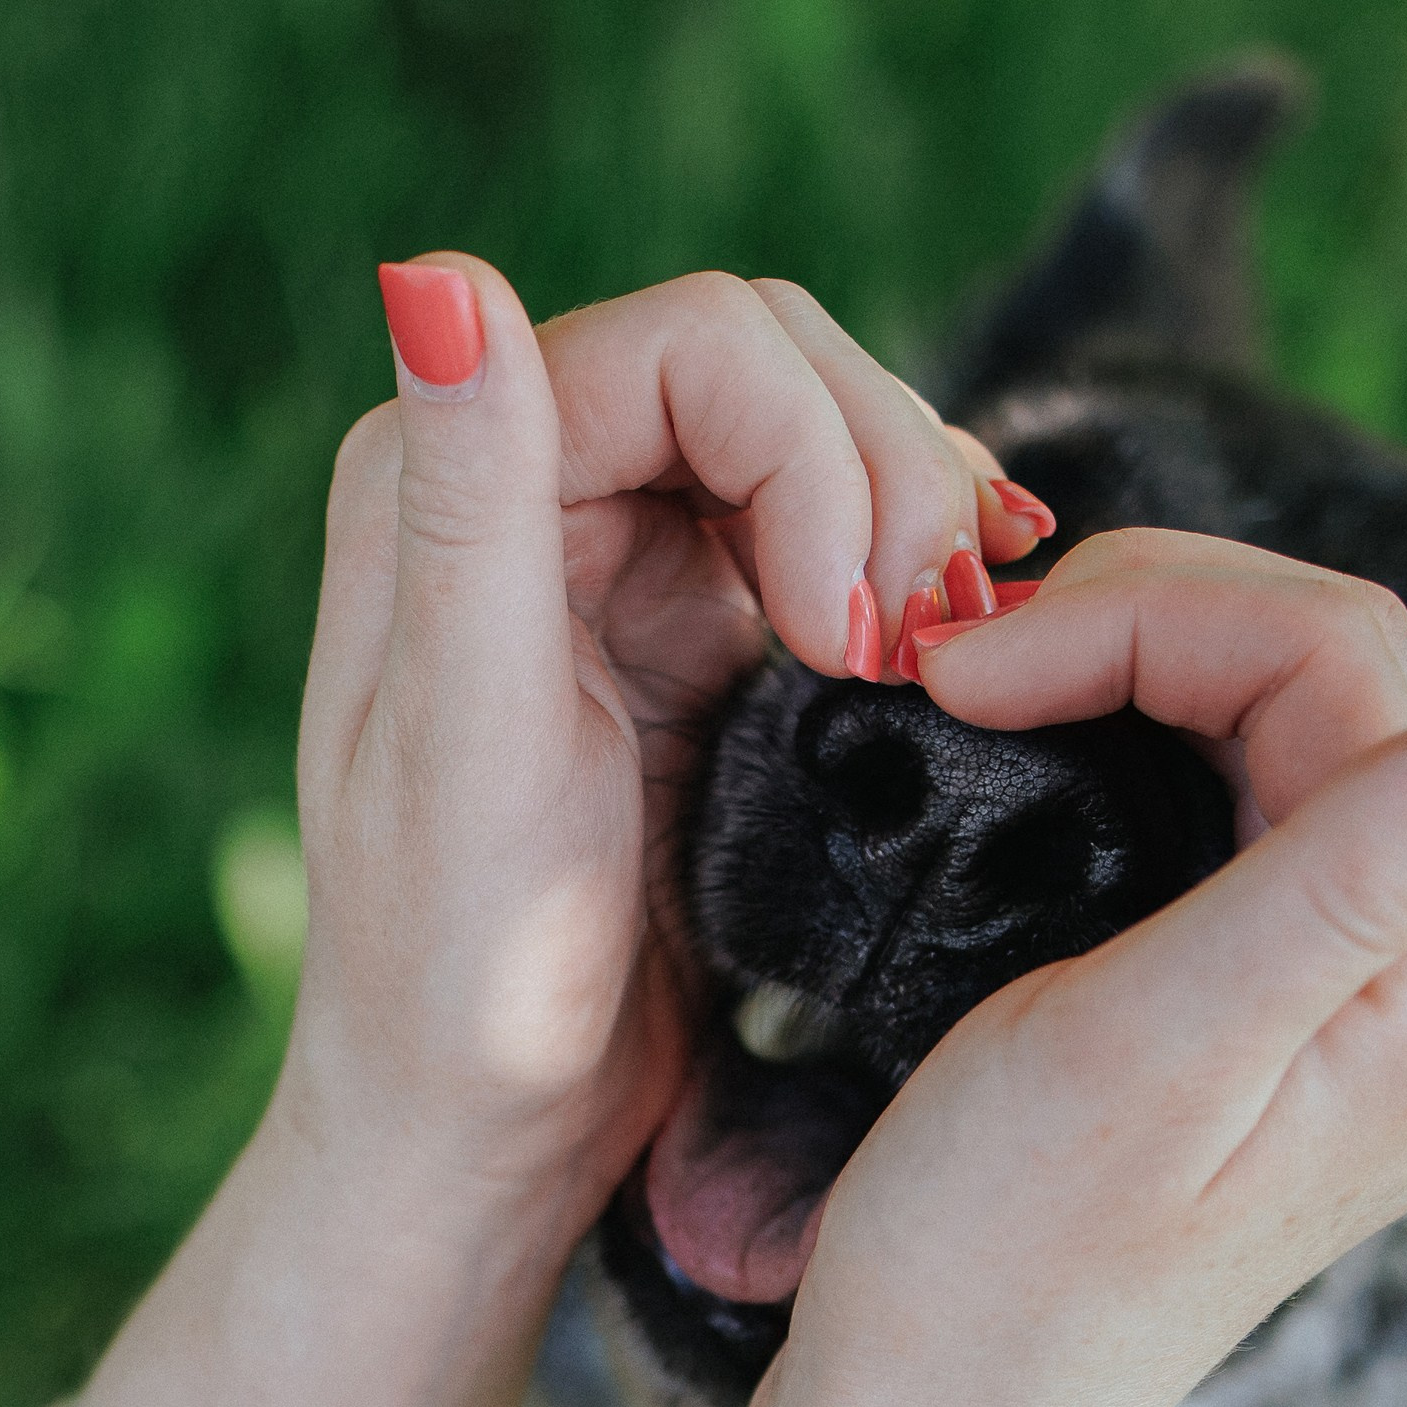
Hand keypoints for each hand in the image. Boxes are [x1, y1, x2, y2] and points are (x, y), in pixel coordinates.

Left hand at [285, 261, 1038, 1226]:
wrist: (490, 1130)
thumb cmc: (462, 975)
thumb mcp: (470, 746)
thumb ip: (472, 507)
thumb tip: (435, 276)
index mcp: (450, 481)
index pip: (699, 345)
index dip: (817, 454)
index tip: (853, 641)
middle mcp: (531, 488)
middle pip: (779, 368)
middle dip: (885, 482)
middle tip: (928, 653)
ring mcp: (624, 560)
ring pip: (825, 441)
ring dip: (916, 524)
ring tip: (952, 656)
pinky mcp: (700, 639)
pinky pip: (837, 537)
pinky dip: (915, 571)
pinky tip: (970, 629)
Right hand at [488, 530, 1406, 1406]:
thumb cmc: (997, 1265)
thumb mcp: (1157, 1050)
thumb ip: (1356, 880)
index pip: (1337, 661)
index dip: (1143, 616)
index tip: (960, 671)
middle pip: (1327, 686)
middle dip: (1137, 633)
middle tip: (954, 672)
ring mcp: (1373, 1020)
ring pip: (1283, 741)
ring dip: (1130, 685)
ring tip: (981, 706)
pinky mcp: (1292, 1037)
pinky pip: (1246, 826)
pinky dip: (1134, 763)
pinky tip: (1036, 775)